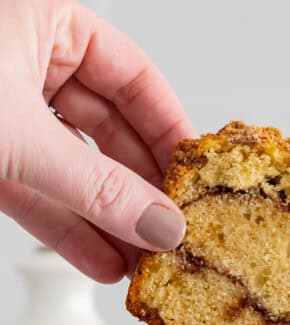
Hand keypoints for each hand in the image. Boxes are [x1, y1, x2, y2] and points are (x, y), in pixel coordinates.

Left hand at [0, 0, 194, 281]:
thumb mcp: (18, 135)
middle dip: (138, 189)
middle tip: (171, 236)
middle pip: (107, 130)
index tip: (196, 183)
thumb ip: (97, 186)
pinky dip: (62, 226)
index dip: (170, 132)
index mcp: (45, 20)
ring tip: (141, 263)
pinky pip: (34, 190)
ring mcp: (1, 108)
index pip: (134, 78)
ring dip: (105, 219)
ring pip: (71, 167)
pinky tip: (98, 260)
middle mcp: (27, 59)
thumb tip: (162, 226)